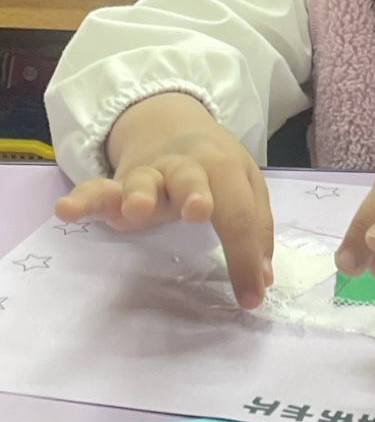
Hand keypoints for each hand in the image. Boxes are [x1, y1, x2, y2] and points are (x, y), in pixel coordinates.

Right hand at [54, 92, 272, 308]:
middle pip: (192, 177)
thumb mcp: (244, 186)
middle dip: (196, 192)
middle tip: (200, 209)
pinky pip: (98, 190)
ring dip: (141, 194)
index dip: (247, 256)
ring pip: (144, 181)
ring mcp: (149, 174)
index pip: (239, 212)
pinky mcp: (118, 185)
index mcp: (223, 166)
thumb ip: (254, 229)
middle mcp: (185, 167)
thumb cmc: (214, 166)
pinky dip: (83, 197)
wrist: (170, 123)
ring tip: (135, 209)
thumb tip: (260, 282)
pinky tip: (67, 208)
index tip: (251, 298)